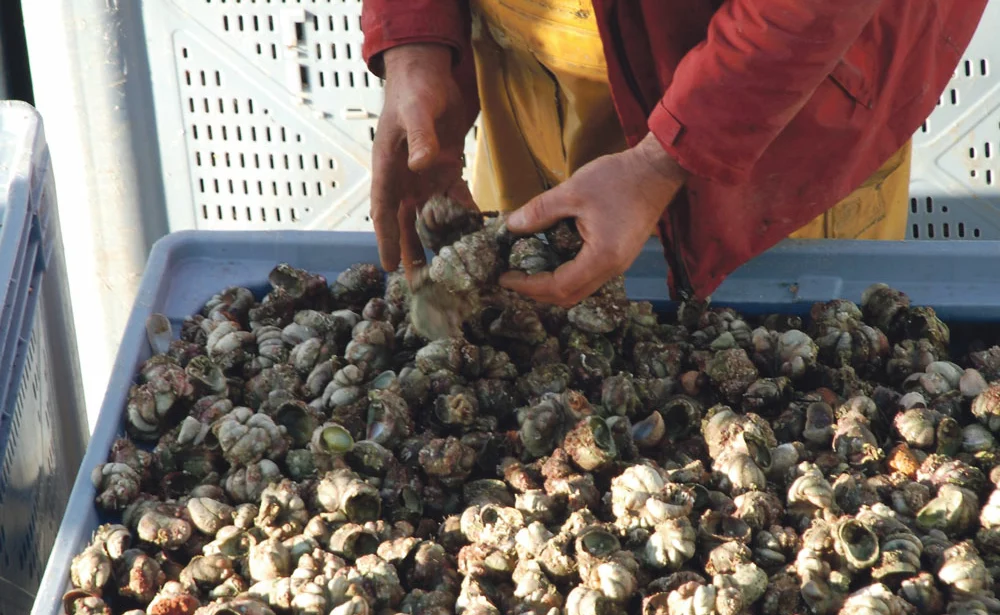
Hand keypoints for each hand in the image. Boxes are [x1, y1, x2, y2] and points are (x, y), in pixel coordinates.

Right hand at [370, 43, 475, 275]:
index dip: (385, 240)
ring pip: (431, 219)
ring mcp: (426, 178)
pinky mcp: (448, 170)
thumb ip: (419, 138)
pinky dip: (465, 218)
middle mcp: (405, 180)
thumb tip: (421, 165)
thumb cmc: (414, 91)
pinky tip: (476, 238)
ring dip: (438, 243)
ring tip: (447, 271)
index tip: (389, 267)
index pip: (384, 211)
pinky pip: (456, 200)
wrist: (430, 73)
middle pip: (406, 224)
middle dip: (411, 253)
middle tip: (419, 284)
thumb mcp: (417, 112)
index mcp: (388, 170)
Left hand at [499, 133, 688, 306]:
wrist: (657, 170)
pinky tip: (551, 258)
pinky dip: (566, 274)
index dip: (529, 286)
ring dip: (552, 285)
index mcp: (602, 257)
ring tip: (528, 271)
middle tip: (513, 278)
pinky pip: (589, 276)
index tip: (506, 277)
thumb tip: (511, 227)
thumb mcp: (572, 191)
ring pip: (580, 289)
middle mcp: (613, 269)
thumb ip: (539, 212)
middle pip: (570, 296)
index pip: (559, 286)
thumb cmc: (618, 179)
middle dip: (538, 292)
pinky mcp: (620, 255)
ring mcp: (619, 264)